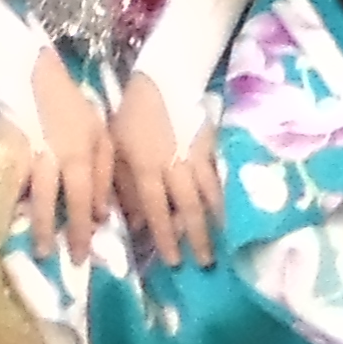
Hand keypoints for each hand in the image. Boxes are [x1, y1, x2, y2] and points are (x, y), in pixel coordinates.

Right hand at [15, 55, 114, 262]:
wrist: (28, 71)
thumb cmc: (68, 102)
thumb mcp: (97, 130)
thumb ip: (103, 170)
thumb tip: (103, 213)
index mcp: (81, 153)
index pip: (84, 199)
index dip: (84, 228)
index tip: (82, 255)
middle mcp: (57, 156)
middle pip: (59, 201)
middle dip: (60, 232)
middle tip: (61, 259)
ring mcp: (30, 153)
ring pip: (33, 195)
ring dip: (36, 223)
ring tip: (36, 248)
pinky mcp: (6, 148)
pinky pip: (8, 181)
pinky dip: (8, 201)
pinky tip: (6, 219)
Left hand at [104, 78, 222, 268]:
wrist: (164, 80)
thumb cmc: (131, 115)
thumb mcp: (115, 148)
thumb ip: (121, 185)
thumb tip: (131, 220)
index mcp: (147, 168)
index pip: (157, 210)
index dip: (166, 237)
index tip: (175, 261)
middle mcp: (174, 167)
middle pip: (189, 208)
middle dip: (197, 237)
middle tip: (206, 263)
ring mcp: (196, 157)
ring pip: (208, 195)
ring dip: (214, 222)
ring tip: (223, 243)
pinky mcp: (210, 149)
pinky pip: (218, 178)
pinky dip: (222, 197)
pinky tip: (227, 213)